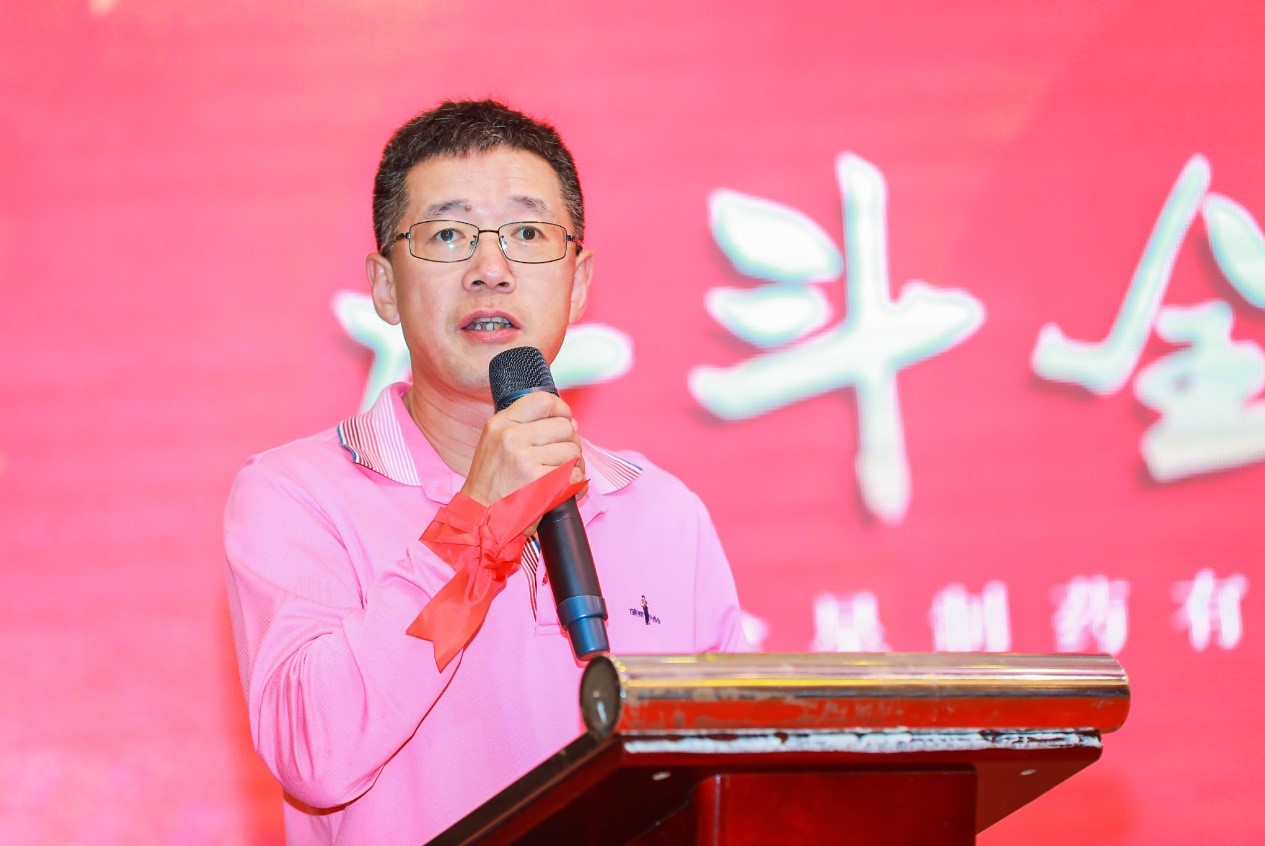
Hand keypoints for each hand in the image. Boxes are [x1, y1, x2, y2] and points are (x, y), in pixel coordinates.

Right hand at [460, 391, 586, 515]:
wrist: (480, 517)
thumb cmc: (491, 483)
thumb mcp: (495, 442)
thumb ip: (524, 425)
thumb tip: (568, 419)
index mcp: (500, 424)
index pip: (543, 400)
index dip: (562, 410)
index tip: (565, 420)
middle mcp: (511, 438)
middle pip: (564, 426)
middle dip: (570, 441)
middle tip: (562, 455)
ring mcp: (525, 460)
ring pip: (572, 451)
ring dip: (573, 463)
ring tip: (559, 473)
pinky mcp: (540, 482)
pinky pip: (574, 474)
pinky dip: (575, 482)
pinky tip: (562, 486)